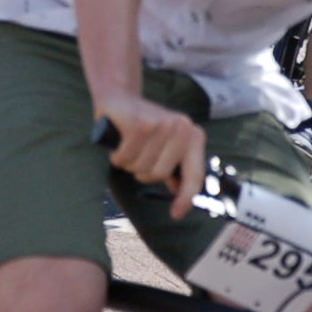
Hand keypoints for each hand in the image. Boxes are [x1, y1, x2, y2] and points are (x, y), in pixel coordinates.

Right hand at [96, 93, 206, 216]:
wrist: (119, 96)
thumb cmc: (142, 126)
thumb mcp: (165, 146)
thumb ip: (175, 167)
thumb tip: (180, 192)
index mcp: (194, 136)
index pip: (195, 175)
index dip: (186, 198)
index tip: (176, 214)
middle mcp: (182, 128)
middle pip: (159, 174)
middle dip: (141, 171)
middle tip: (136, 157)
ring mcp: (161, 124)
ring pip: (140, 167)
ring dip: (127, 162)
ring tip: (127, 146)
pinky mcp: (139, 123)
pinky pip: (125, 156)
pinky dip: (117, 155)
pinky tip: (117, 142)